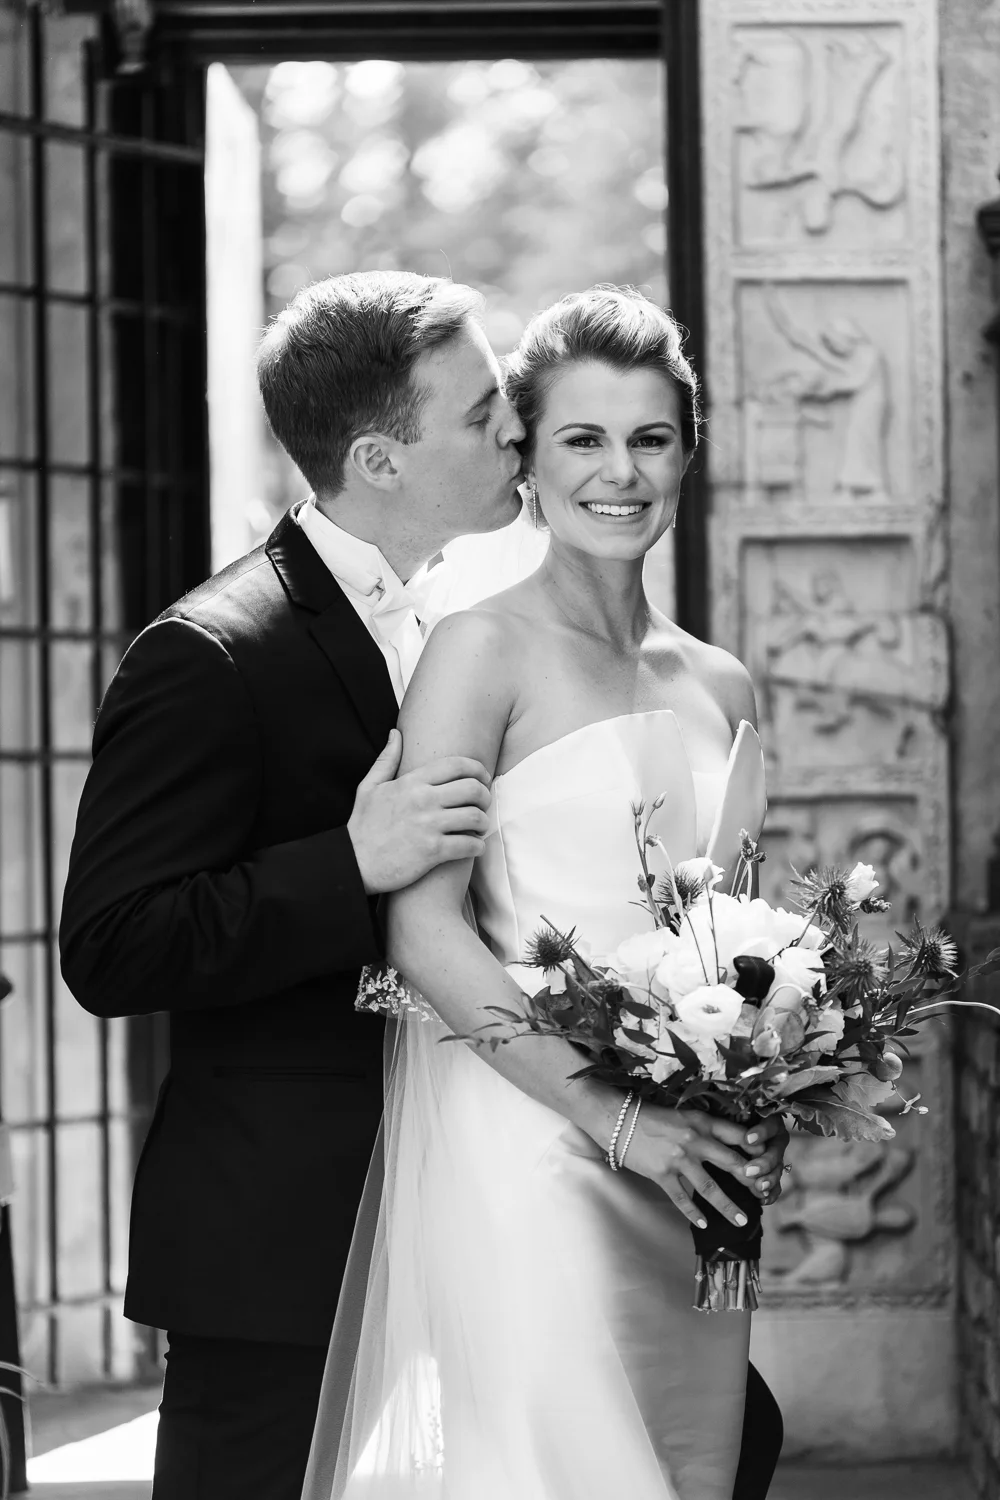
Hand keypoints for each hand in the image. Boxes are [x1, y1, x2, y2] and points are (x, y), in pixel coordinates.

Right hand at [348, 730, 491, 893]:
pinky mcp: (433, 851)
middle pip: (473, 789)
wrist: (354, 864)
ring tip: (477, 828)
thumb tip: (396, 734)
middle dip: (485, 796)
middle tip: (482, 805)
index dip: (478, 769)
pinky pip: (470, 845)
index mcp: (411, 782)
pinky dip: (478, 846)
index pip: (457, 765)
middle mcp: (423, 800)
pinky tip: (474, 847)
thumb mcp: (369, 788)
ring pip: (476, 817)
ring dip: (482, 823)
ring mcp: (429, 826)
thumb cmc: (363, 827)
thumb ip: (386, 759)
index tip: (483, 778)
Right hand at [621, 1104, 762, 1229]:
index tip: (769, 1163)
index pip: (738, 1136)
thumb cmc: (654, 1117)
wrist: (620, 1120)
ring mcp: (678, 1159)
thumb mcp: (684, 1116)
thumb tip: (730, 1145)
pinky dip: (693, 1212)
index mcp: (702, 1123)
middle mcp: (694, 1140)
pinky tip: (702, 1224)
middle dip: (751, 1181)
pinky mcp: (662, 1174)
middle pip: (731, 1163)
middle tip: (764, 1195)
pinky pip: (681, 1198)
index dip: (756, 1150)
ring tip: (743, 1221)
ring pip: (710, 1188)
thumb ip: (705, 1129)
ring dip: (728, 1207)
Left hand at [707, 1114, 789, 1205]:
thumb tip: (717, 1127)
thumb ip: (729, 1128)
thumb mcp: (726, 1125)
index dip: (761, 1133)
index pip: (769, 1125)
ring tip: (758, 1186)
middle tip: (749, 1171)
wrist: (721, 1146)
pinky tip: (763, 1200)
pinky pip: (777, 1186)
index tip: (748, 1139)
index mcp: (767, 1123)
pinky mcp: (772, 1175)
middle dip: (764, 1162)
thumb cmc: (722, 1130)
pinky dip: (771, 1194)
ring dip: (769, 1179)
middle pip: (775, 1151)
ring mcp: (776, 1159)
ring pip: (777, 1169)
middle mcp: (774, 1140)